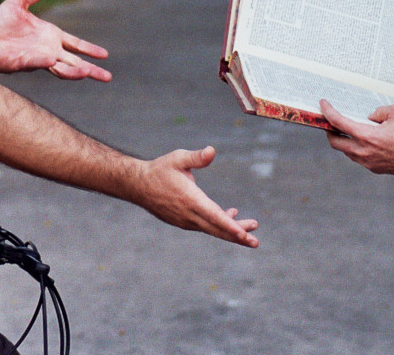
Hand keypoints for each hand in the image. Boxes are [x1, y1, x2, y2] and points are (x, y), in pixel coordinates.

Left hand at [0, 0, 110, 81]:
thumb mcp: (19, 2)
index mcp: (49, 35)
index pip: (75, 44)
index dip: (89, 49)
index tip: (105, 55)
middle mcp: (47, 49)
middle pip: (74, 61)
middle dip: (90, 69)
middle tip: (107, 77)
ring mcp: (37, 58)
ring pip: (61, 68)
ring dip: (74, 71)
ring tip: (88, 72)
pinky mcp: (24, 63)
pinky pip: (38, 63)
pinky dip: (47, 63)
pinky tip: (54, 60)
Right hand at [134, 146, 258, 248]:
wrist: (138, 185)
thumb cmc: (159, 169)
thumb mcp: (177, 158)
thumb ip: (196, 157)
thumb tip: (212, 151)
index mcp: (190, 199)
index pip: (214, 216)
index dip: (230, 226)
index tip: (244, 234)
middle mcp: (189, 214)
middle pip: (217, 229)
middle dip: (238, 236)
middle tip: (255, 242)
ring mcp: (185, 221)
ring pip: (212, 229)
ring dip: (231, 230)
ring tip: (251, 225)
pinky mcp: (183, 222)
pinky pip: (205, 226)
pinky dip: (219, 224)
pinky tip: (231, 214)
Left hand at [321, 100, 393, 175]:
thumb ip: (379, 111)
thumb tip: (371, 117)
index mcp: (366, 136)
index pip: (338, 122)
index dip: (327, 112)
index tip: (323, 105)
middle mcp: (364, 152)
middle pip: (335, 142)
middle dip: (329, 131)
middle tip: (330, 122)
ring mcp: (370, 163)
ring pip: (347, 152)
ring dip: (344, 141)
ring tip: (347, 131)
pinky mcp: (378, 169)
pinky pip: (360, 159)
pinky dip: (357, 149)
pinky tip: (363, 142)